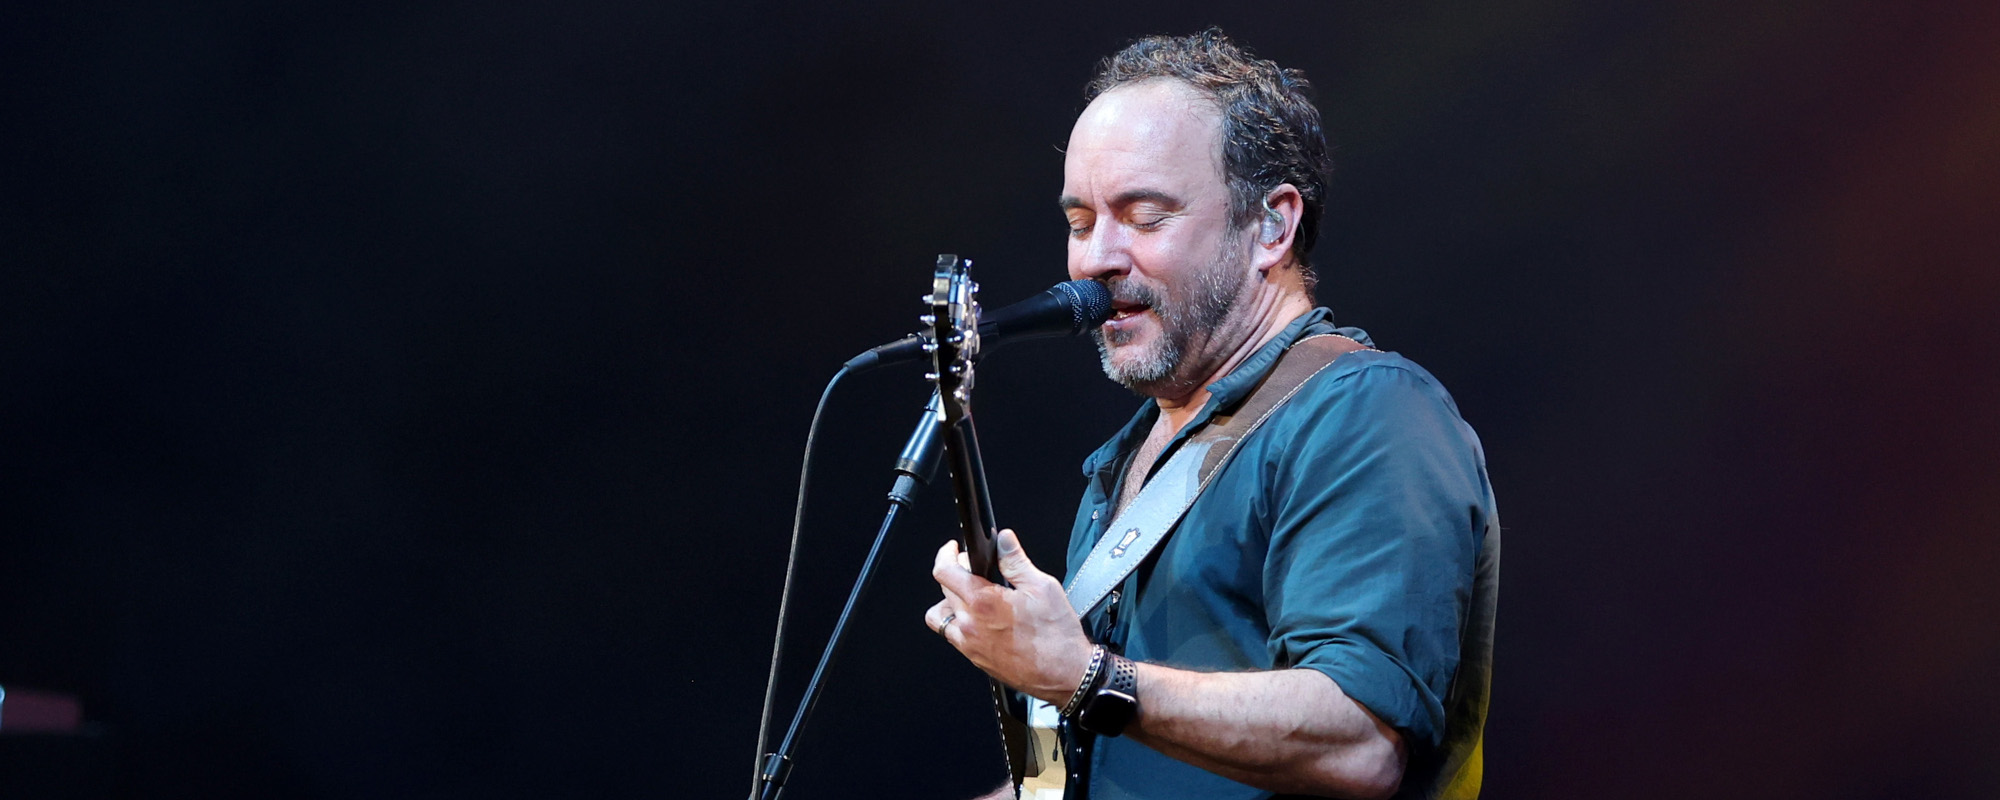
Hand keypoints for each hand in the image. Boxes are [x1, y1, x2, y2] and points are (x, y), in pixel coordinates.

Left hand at [925, 529, 1094, 703]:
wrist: (1065, 674)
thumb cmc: (1057, 636)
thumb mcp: (1042, 587)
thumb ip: (1016, 560)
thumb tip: (1004, 541)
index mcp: (984, 602)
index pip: (945, 571)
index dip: (946, 554)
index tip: (953, 549)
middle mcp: (970, 624)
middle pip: (943, 590)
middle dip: (954, 573)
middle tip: (974, 569)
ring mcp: (969, 644)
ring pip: (941, 616)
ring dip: (950, 601)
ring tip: (971, 596)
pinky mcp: (975, 659)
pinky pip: (952, 636)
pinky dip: (958, 623)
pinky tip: (979, 618)